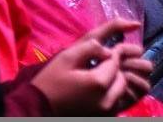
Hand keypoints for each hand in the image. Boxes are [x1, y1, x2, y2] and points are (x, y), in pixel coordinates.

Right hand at [31, 18, 146, 114]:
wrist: (40, 106)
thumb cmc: (51, 80)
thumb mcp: (66, 57)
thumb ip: (90, 47)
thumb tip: (108, 49)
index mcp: (98, 83)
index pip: (115, 62)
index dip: (110, 53)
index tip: (101, 51)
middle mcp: (107, 100)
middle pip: (122, 78)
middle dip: (114, 68)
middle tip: (99, 63)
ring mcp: (106, 111)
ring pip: (121, 91)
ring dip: (114, 81)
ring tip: (98, 74)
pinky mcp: (104, 117)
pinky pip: (115, 102)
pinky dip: (111, 93)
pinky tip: (96, 88)